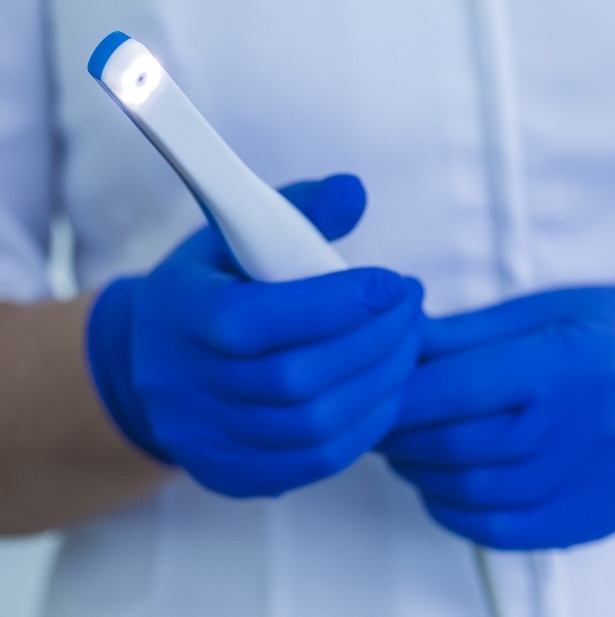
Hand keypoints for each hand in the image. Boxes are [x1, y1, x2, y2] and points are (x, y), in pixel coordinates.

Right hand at [88, 174, 423, 496]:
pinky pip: (315, 462)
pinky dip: (365, 426)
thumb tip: (355, 192)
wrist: (150, 363)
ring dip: (380, 384)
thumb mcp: (235, 235)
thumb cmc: (208, 289)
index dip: (339, 303)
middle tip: (412, 311)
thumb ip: (297, 210)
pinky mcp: (231, 473)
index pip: (260, 318)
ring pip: (314, 426)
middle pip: (296, 379)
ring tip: (408, 346)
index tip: (394, 283)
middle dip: (375, 342)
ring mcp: (207, 439)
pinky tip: (385, 390)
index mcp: (181, 314)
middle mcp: (185, 385)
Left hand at [379, 282, 614, 548]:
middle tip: (377, 422)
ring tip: (402, 451)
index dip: (401, 395)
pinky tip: (438, 488)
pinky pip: (505, 532)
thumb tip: (396, 343)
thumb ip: (462, 333)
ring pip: (474, 493)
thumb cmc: (608, 329)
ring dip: (419, 474)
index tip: (372, 392)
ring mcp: (594, 480)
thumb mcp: (538, 310)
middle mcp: (585, 426)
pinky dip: (455, 513)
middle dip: (399, 436)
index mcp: (567, 360)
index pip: (459, 387)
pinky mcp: (596, 517)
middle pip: (459, 445)